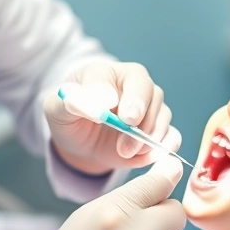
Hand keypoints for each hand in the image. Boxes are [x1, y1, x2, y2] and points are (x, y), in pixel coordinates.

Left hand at [45, 61, 179, 174]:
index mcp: (109, 73)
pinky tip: (148, 156)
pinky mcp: (157, 130)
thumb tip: (90, 101)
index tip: (116, 113)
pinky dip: (164, 147)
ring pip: (162, 115)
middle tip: (126, 135)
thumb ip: (69, 102)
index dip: (122, 95)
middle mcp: (135, 85)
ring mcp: (150, 107)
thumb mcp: (57, 108)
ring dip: (147, 137)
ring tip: (125, 151)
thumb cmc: (69, 116)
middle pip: (150, 93)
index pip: (122, 77)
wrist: (80, 140)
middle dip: (140, 116)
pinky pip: (172, 135)